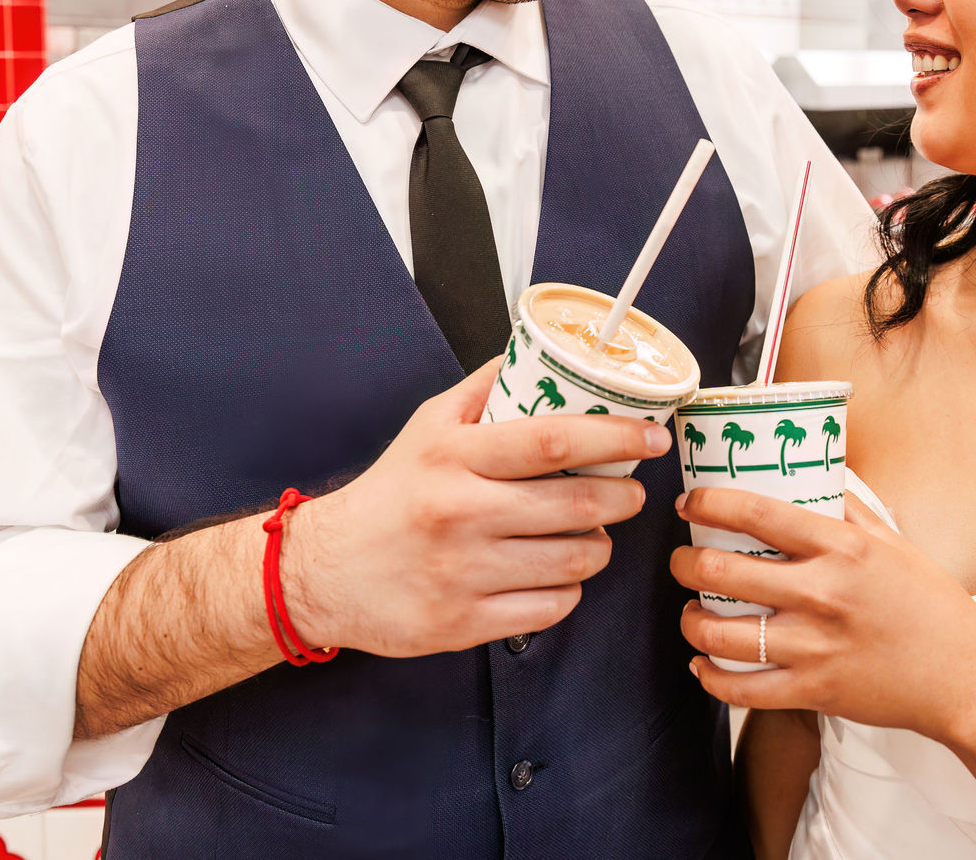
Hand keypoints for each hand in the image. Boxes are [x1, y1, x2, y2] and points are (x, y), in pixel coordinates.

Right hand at [287, 359, 672, 657]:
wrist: (322, 572)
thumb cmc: (389, 494)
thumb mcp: (428, 426)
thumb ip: (486, 391)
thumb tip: (540, 353)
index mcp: (453, 456)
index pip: (552, 440)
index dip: (615, 437)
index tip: (652, 437)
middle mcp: (459, 513)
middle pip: (575, 504)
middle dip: (621, 497)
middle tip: (630, 492)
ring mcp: (462, 572)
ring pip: (573, 561)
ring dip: (598, 546)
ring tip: (590, 532)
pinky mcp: (464, 623)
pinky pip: (551, 607)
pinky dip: (567, 589)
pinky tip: (555, 572)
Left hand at [670, 487, 975, 745]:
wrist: (963, 675)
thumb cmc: (931, 604)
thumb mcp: (894, 542)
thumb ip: (850, 508)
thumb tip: (818, 471)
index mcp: (841, 547)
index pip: (755, 512)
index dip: (708, 503)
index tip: (690, 504)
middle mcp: (822, 593)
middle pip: (721, 570)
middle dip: (684, 564)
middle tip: (681, 561)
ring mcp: (814, 646)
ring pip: (719, 634)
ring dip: (690, 622)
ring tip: (690, 614)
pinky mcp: (813, 690)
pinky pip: (740, 689)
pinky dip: (711, 677)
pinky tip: (704, 665)